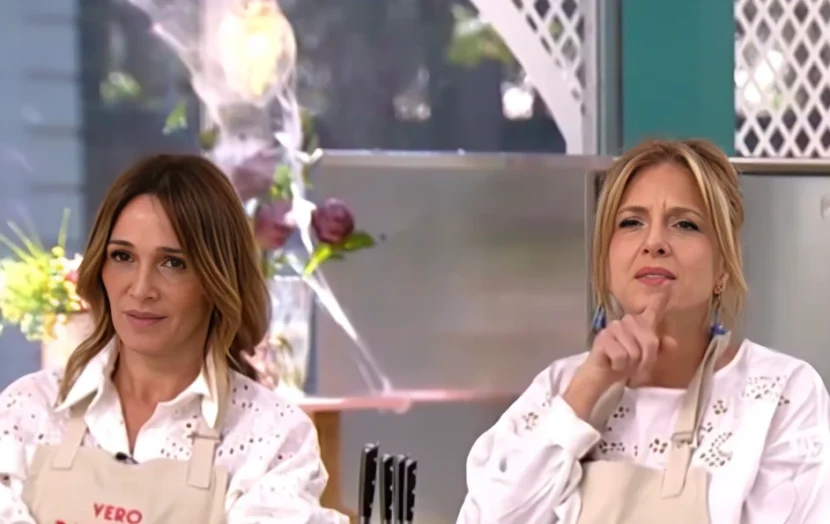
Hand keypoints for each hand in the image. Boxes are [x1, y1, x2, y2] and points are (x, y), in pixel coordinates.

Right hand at [563, 292, 676, 418]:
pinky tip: (612, 363)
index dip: (661, 301)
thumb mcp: (646, 359)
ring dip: (631, 364)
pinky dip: (619, 365)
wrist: (602, 375)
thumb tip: (672, 342)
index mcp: (639, 324)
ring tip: (623, 364)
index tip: (669, 287)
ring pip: (635, 350)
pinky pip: (621, 355)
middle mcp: (626, 321)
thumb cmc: (624, 364)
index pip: (652, 310)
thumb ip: (659, 350)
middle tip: (636, 365)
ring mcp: (613, 328)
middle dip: (646, 359)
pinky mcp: (602, 338)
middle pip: (650, 340)